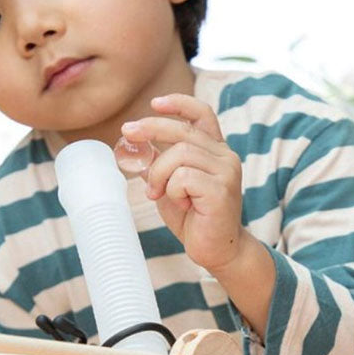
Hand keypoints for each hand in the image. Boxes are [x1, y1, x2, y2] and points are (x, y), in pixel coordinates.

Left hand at [121, 93, 243, 273]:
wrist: (217, 251)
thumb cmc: (195, 219)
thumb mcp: (172, 185)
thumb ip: (162, 164)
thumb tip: (136, 145)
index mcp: (216, 151)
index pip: (202, 114)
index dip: (179, 104)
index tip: (154, 103)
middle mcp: (225, 156)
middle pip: (182, 130)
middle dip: (150, 128)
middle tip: (127, 133)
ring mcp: (226, 172)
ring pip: (179, 154)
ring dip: (159, 174)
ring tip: (158, 193)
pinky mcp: (221, 190)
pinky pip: (183, 177)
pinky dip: (172, 191)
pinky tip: (183, 205)